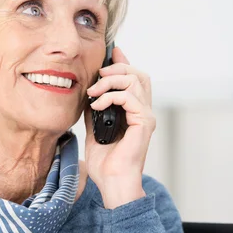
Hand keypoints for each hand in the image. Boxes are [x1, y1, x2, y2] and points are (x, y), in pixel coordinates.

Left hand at [83, 46, 155, 208]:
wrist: (111, 181)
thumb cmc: (104, 161)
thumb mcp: (93, 129)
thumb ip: (94, 111)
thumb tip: (87, 96)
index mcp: (133, 111)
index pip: (133, 79)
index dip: (124, 62)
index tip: (112, 51)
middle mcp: (143, 111)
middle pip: (138, 74)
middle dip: (117, 68)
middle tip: (99, 74)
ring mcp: (145, 116)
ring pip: (136, 80)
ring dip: (111, 81)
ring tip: (94, 91)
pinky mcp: (144, 122)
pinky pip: (129, 97)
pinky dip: (110, 96)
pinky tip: (97, 105)